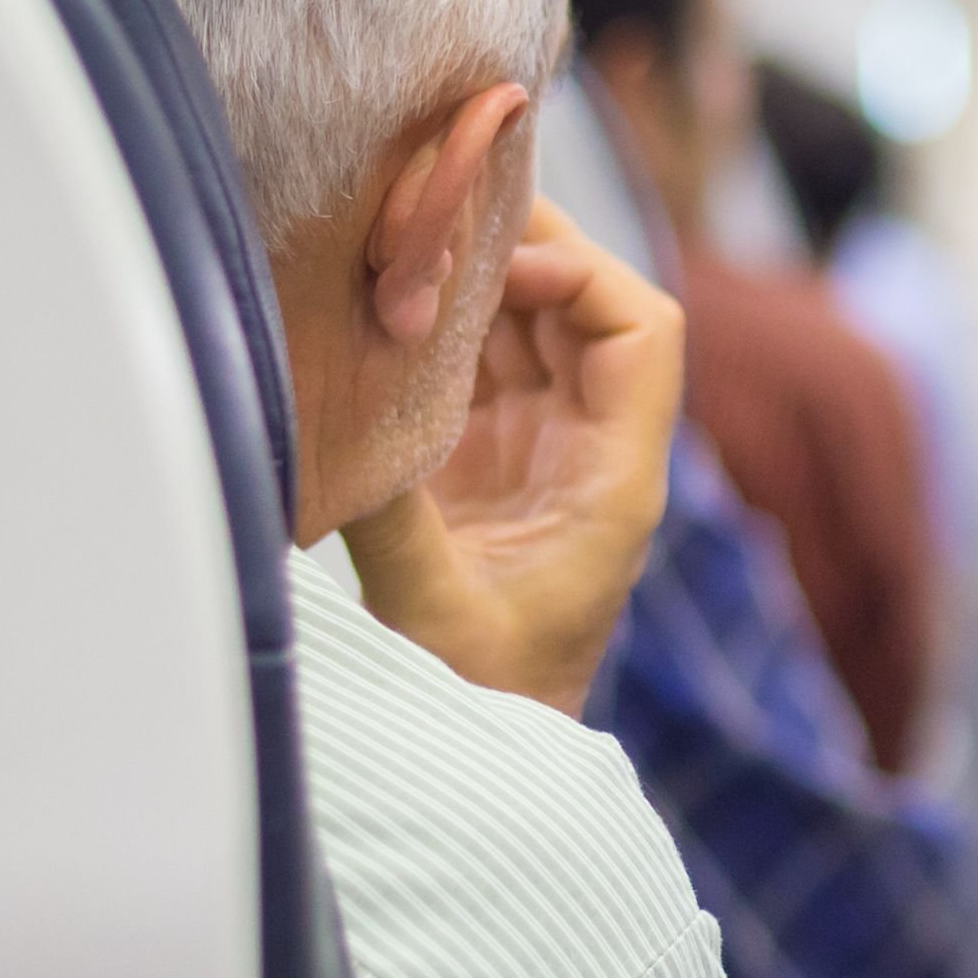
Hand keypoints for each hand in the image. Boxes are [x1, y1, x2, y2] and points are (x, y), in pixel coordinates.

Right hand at [338, 200, 680, 714]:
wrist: (475, 768)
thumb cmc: (479, 709)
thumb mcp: (434, 614)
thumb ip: (392, 519)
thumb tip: (333, 418)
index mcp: (614, 481)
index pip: (644, 333)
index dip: (584, 276)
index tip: (501, 267)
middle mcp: (588, 450)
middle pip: (583, 308)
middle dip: (521, 248)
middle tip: (436, 209)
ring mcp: (536, 452)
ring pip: (526, 327)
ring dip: (472, 280)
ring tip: (400, 237)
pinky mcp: (482, 463)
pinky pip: (473, 365)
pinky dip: (437, 325)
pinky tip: (382, 297)